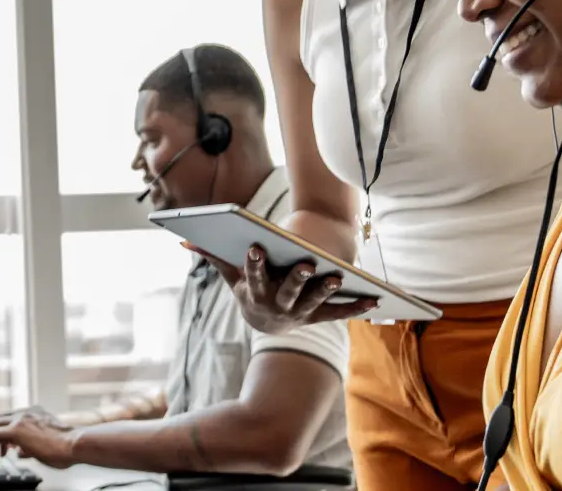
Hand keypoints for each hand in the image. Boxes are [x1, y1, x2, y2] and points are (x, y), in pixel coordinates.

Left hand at [0, 410, 78, 469]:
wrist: (74, 444)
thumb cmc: (67, 445)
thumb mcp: (47, 440)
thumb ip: (31, 444)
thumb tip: (20, 453)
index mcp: (35, 412)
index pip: (9, 417)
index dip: (3, 431)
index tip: (5, 446)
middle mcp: (26, 413)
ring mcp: (20, 420)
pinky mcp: (16, 430)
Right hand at [187, 242, 375, 333]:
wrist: (265, 322)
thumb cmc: (249, 288)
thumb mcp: (231, 276)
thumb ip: (213, 256)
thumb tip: (186, 240)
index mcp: (256, 293)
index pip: (254, 277)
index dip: (254, 264)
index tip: (254, 246)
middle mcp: (278, 306)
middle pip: (288, 292)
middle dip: (297, 279)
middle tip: (307, 263)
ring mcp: (300, 314)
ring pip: (314, 303)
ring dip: (327, 291)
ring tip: (339, 278)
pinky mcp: (319, 318)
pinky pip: (339, 314)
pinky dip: (357, 308)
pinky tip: (375, 300)